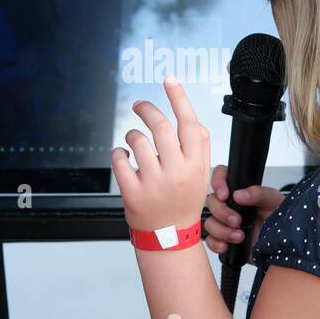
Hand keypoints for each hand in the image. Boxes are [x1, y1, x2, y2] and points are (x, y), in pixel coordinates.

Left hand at [111, 77, 210, 231]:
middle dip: (147, 109)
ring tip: (133, 142)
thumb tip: (191, 117)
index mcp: (195, 165)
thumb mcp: (201, 175)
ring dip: (131, 135)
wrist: (170, 238)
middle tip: (139, 105)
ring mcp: (154, 184)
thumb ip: (200, 147)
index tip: (169, 80)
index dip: (179, 98)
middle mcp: (176, 172)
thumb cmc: (184, 202)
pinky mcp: (133, 193)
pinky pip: (120, 160)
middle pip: (160, 126)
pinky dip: (118, 153)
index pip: (189, 123)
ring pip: (137, 141)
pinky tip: (124, 157)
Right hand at [203, 165, 284, 256]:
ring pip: (210, 222)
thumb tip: (239, 194)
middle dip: (221, 212)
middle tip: (237, 220)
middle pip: (211, 202)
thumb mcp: (274, 202)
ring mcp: (225, 223)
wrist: (282, 246)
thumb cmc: (279, 220)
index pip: (221, 176)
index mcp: (241, 191)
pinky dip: (217, 244)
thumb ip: (259, 193)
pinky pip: (210, 241)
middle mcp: (230, 205)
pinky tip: (228, 245)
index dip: (218, 182)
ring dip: (222, 231)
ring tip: (240, 236)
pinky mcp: (224, 240)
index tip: (224, 195)